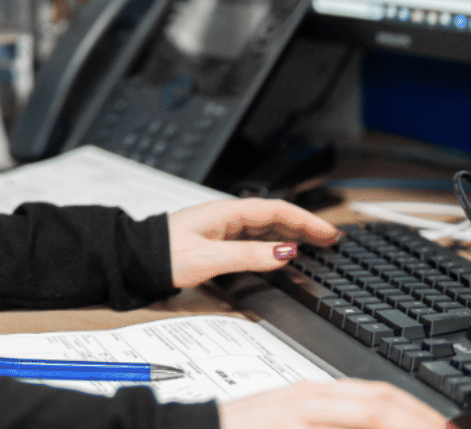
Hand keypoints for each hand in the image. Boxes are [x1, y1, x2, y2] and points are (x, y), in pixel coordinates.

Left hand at [166, 197, 340, 288]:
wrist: (137, 259)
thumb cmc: (165, 254)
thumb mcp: (209, 258)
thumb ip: (248, 255)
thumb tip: (284, 252)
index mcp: (227, 211)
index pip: (277, 210)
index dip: (306, 221)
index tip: (328, 233)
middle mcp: (228, 216)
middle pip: (276, 216)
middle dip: (306, 226)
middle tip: (332, 239)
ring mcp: (224, 228)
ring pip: (267, 227)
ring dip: (294, 234)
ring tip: (318, 244)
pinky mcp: (219, 240)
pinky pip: (255, 238)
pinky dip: (275, 243)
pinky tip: (285, 252)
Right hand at [218, 380, 446, 428]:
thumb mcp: (292, 421)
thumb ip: (331, 421)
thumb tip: (372, 422)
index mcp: (314, 395)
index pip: (378, 396)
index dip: (416, 412)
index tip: (443, 427)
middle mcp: (309, 399)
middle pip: (379, 403)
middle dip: (419, 420)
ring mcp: (297, 414)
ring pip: (367, 414)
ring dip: (402, 425)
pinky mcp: (287, 426)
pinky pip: (335, 425)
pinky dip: (368, 428)